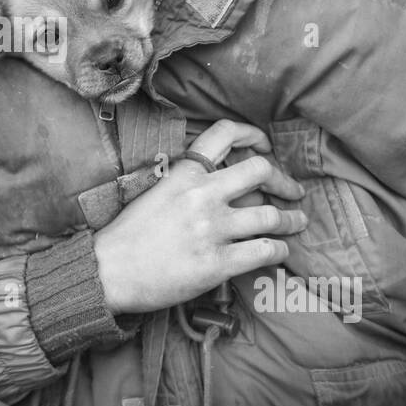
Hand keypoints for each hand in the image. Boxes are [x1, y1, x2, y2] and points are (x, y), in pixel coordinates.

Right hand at [93, 119, 306, 314]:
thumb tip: (221, 180)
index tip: (265, 145)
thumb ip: (188, 181)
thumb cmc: (129, 233)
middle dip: (284, 180)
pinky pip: (264, 251)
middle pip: (261, 170)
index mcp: (184, 173)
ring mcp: (212, 229)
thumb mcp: (156, 191)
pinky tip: (279, 251)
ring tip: (297, 223)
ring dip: (290, 220)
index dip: (252, 135)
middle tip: (293, 190)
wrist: (109, 271)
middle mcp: (202, 195)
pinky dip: (279, 250)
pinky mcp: (217, 263)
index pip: (224, 134)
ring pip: (270, 215)